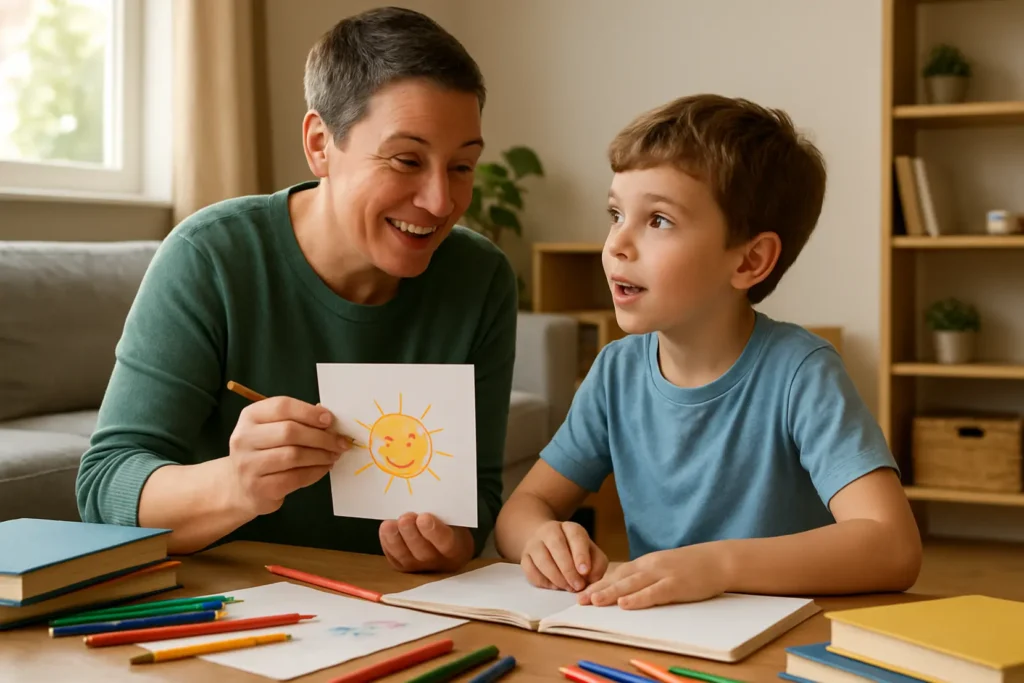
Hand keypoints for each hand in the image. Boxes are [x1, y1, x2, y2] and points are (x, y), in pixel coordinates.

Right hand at [227, 396, 350, 515]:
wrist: (241, 487)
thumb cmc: (264, 452)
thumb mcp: (273, 429)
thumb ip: (297, 420)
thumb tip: (327, 416)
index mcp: (250, 416)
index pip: (282, 406)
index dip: (309, 412)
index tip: (329, 420)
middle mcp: (244, 438)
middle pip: (289, 431)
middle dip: (321, 437)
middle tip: (340, 442)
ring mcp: (249, 464)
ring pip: (294, 455)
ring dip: (321, 455)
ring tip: (334, 455)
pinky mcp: (259, 487)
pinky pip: (295, 477)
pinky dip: (316, 472)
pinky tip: (324, 467)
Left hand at [380, 513, 474, 572]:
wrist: (447, 545)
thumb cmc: (451, 525)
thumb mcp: (455, 518)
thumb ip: (444, 511)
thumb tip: (428, 494)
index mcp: (455, 548)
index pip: (445, 542)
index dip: (434, 531)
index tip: (424, 517)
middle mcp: (437, 561)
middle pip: (422, 551)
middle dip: (411, 533)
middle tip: (405, 517)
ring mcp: (418, 566)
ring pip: (404, 556)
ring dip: (395, 539)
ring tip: (389, 524)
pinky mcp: (403, 566)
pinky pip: (393, 557)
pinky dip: (387, 542)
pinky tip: (386, 529)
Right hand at [521, 520, 608, 592]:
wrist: (549, 544)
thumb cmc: (576, 553)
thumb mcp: (592, 554)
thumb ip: (597, 565)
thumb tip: (590, 578)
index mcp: (570, 528)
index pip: (576, 536)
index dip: (580, 554)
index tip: (585, 572)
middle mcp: (551, 531)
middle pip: (557, 546)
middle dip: (568, 569)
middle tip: (577, 586)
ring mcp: (535, 543)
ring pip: (542, 559)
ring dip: (556, 577)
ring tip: (568, 588)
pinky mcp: (524, 557)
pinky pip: (530, 570)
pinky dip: (543, 581)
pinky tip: (554, 587)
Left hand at [578, 543, 729, 608]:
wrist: (718, 560)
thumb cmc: (691, 566)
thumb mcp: (663, 567)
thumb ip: (645, 575)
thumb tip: (625, 587)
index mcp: (647, 562)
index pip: (618, 573)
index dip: (599, 582)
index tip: (582, 591)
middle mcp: (651, 566)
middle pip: (620, 578)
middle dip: (598, 589)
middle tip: (579, 600)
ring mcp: (663, 574)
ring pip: (632, 584)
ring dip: (611, 593)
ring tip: (594, 601)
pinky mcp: (676, 584)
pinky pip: (654, 592)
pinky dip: (639, 598)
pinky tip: (625, 604)